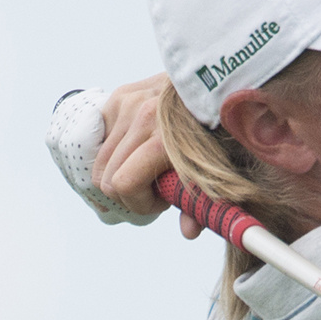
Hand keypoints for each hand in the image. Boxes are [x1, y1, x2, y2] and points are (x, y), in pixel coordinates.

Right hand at [92, 76, 203, 238]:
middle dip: (128, 196)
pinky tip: (136, 153)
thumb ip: (201, 205)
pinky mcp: (118, 96)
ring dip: (118, 176)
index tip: (162, 202)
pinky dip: (113, 154)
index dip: (139, 204)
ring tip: (146, 172)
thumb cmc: (221, 135)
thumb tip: (188, 233)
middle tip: (154, 192)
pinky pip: (101, 140)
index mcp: (165, 140)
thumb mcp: (218, 173)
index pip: (124, 184)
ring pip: (99, 161)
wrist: (219, 86)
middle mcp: (141, 117)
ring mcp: (127, 103)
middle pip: (106, 178)